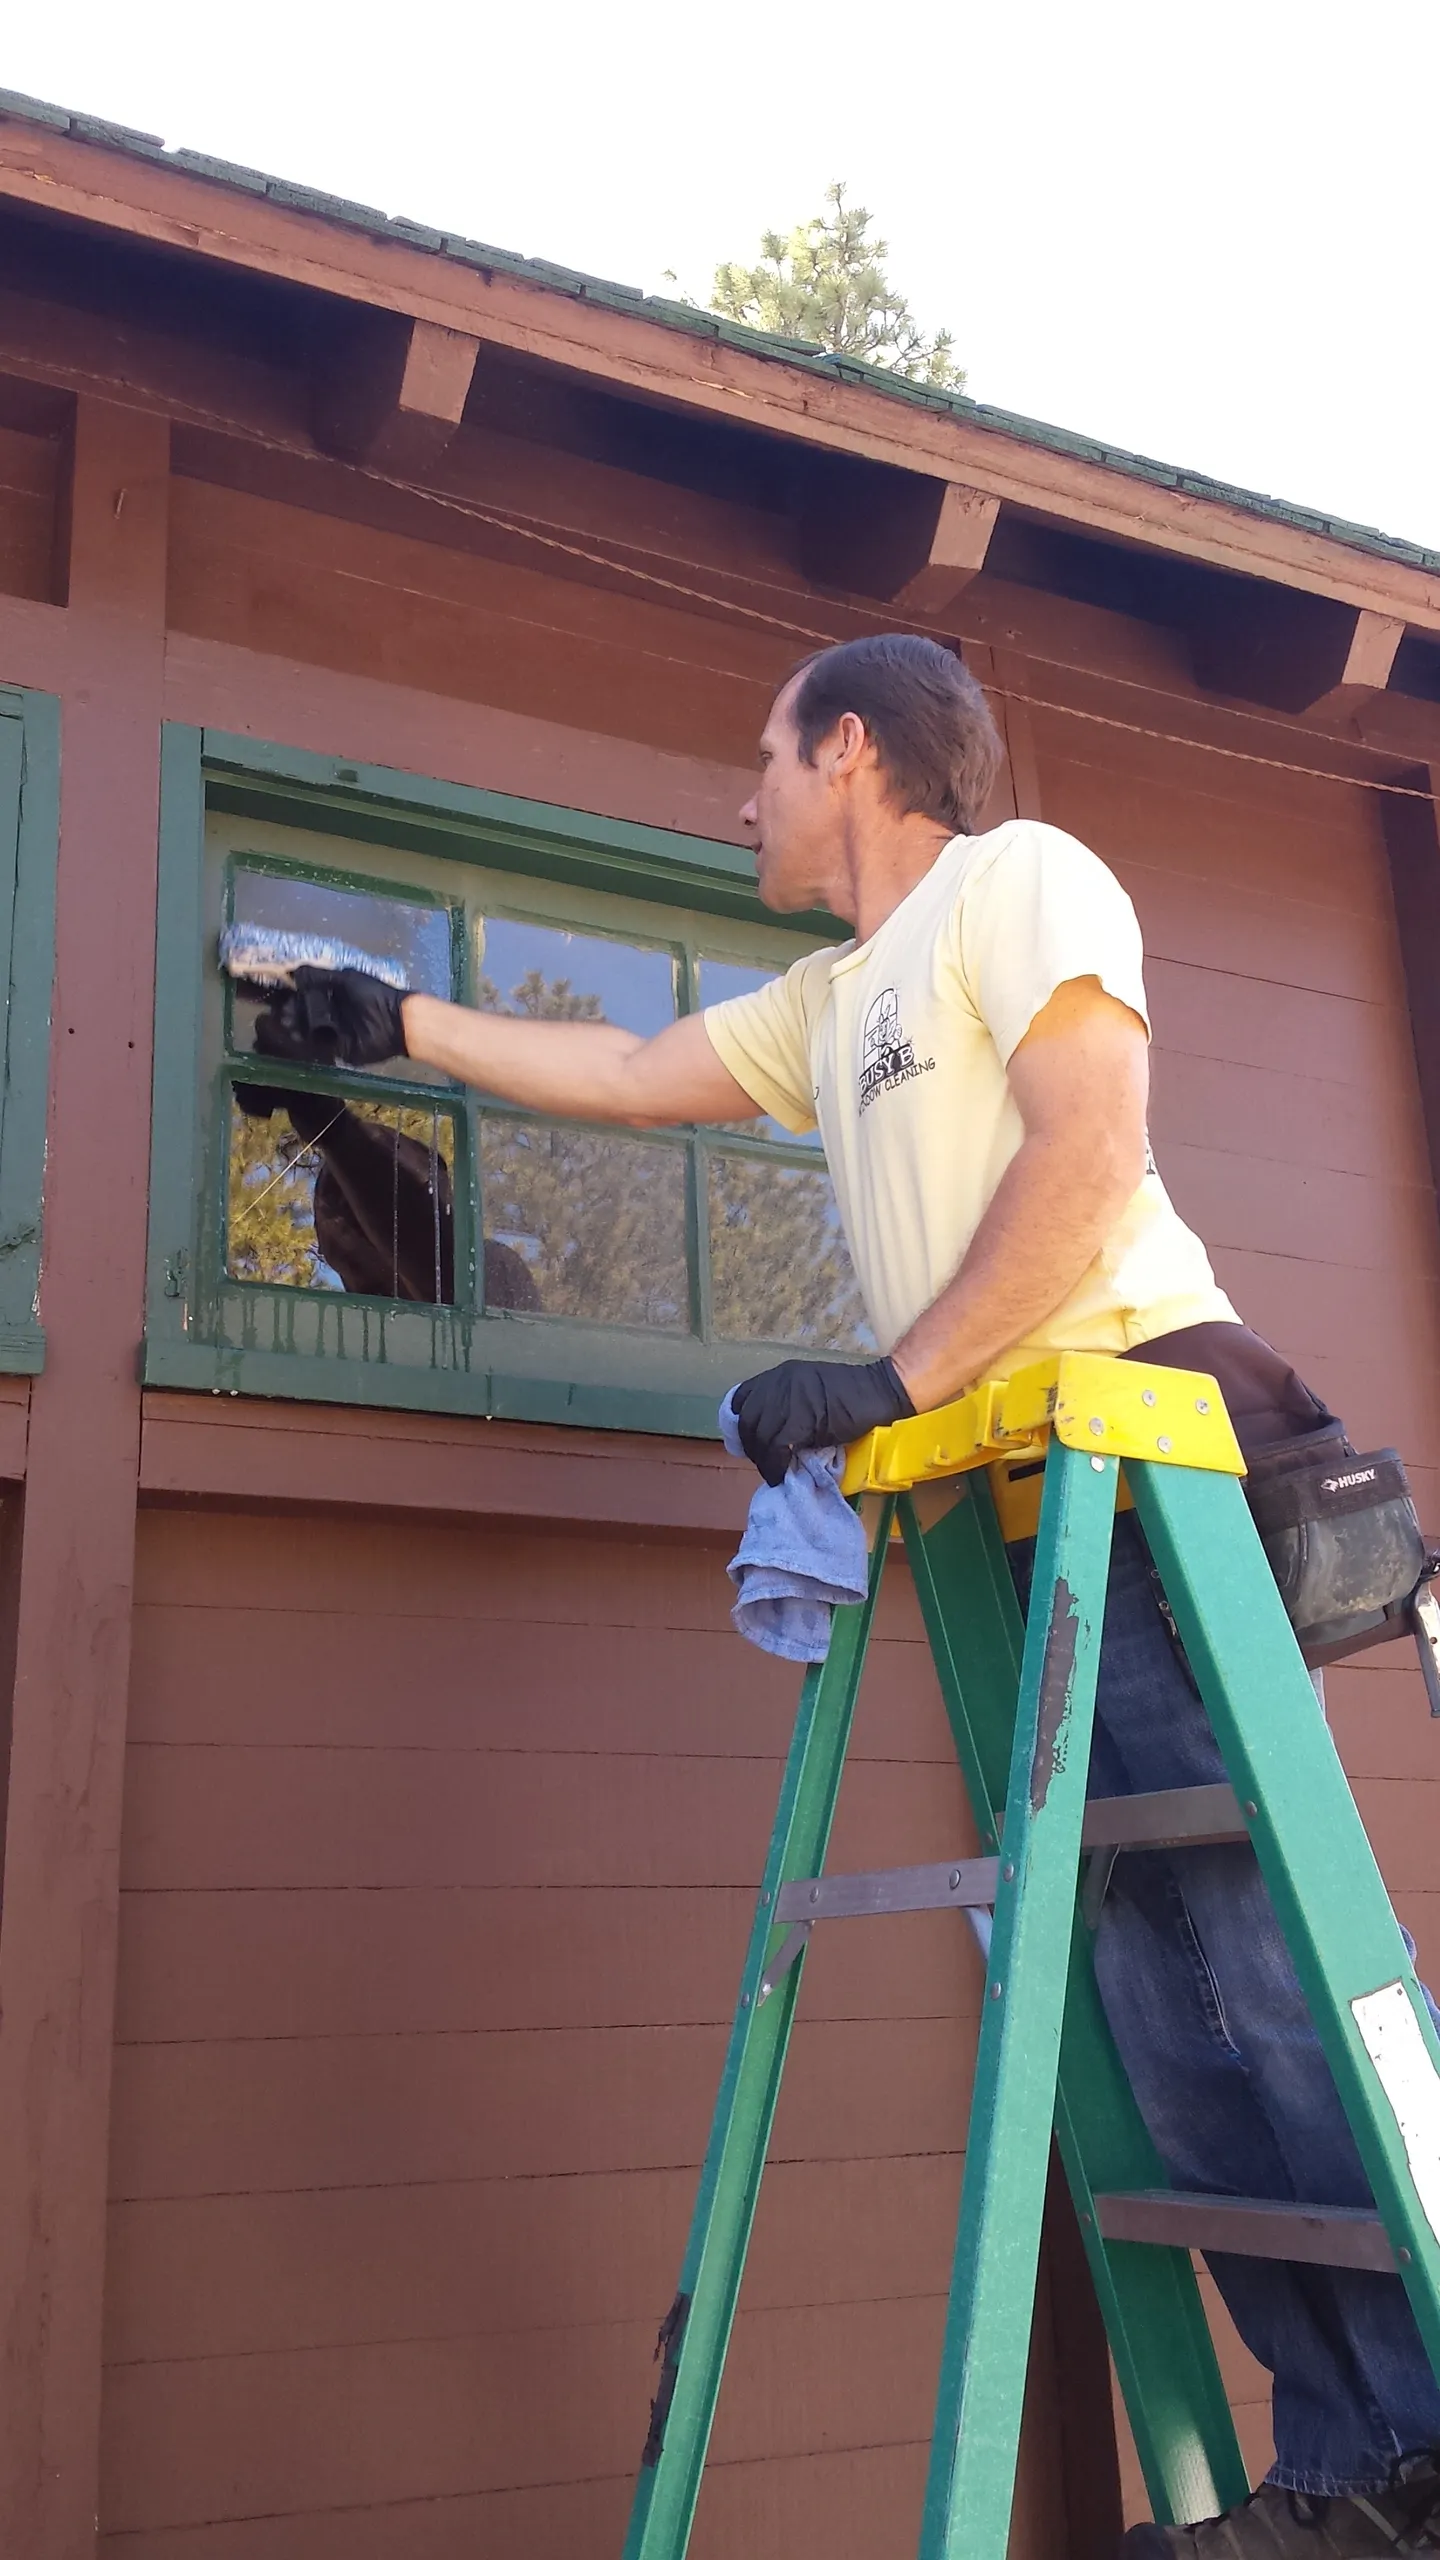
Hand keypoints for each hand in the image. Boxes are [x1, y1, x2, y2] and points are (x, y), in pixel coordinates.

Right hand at [252, 967, 408, 1070]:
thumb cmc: (374, 994)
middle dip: (289, 1015)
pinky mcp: (336, 1050)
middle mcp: (328, 1015)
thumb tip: (293, 971)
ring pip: (305, 1033)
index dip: (291, 998)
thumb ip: (320, 976)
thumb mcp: (346, 979)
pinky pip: (316, 1048)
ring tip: (284, 1025)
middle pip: (301, 1016)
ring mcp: (331, 1034)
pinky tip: (294, 1038)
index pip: (304, 997)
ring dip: (293, 1030)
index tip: (278, 997)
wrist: (396, 1020)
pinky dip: (303, 1044)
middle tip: (280, 1014)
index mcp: (330, 996)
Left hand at [731, 1356, 914, 1486]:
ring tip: (772, 1472)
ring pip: (760, 1435)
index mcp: (780, 1375)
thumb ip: (789, 1405)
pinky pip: (776, 1447)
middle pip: (748, 1419)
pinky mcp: (801, 1419)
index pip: (743, 1397)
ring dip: (762, 1460)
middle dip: (750, 1445)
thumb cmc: (851, 1396)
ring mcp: (789, 1399)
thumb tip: (773, 1435)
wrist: (879, 1392)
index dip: (742, 1423)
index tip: (750, 1441)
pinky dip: (775, 1465)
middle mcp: (779, 1383)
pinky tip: (779, 1475)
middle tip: (763, 1462)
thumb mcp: (811, 1392)